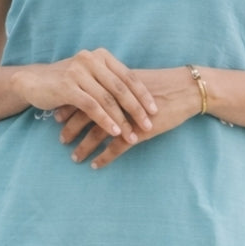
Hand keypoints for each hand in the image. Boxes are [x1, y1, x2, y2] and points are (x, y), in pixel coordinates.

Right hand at [13, 47, 158, 145]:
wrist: (33, 82)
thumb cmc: (66, 82)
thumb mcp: (90, 77)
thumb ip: (110, 81)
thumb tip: (137, 97)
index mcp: (102, 56)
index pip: (129, 76)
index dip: (143, 94)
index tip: (155, 110)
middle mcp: (92, 60)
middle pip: (121, 88)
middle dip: (137, 109)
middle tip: (149, 125)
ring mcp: (79, 72)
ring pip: (107, 99)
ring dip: (122, 120)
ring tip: (132, 135)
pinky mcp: (68, 86)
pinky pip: (92, 106)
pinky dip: (105, 121)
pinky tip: (113, 133)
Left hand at [56, 67, 202, 168]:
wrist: (187, 90)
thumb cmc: (163, 84)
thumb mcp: (135, 80)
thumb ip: (116, 85)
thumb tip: (99, 91)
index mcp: (113, 84)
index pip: (85, 95)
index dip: (69, 107)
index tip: (57, 116)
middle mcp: (116, 99)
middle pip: (86, 114)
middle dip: (70, 128)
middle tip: (60, 139)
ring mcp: (127, 116)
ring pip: (98, 133)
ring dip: (84, 146)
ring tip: (75, 157)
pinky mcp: (140, 130)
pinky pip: (117, 147)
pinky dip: (105, 157)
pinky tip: (96, 165)